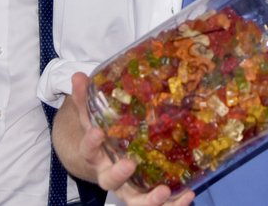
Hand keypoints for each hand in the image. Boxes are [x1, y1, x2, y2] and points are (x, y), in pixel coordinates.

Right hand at [61, 72, 195, 204]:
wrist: (102, 163)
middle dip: (119, 174)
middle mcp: (108, 175)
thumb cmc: (101, 137)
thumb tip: (77, 75)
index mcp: (95, 156)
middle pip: (110, 181)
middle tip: (130, 164)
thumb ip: (85, 99)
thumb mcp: (91, 118)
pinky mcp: (144, 195)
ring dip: (149, 200)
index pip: (88, 150)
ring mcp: (127, 188)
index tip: (98, 132)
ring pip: (134, 201)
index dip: (91, 142)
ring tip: (164, 191)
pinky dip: (173, 203)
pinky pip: (159, 204)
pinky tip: (189, 193)